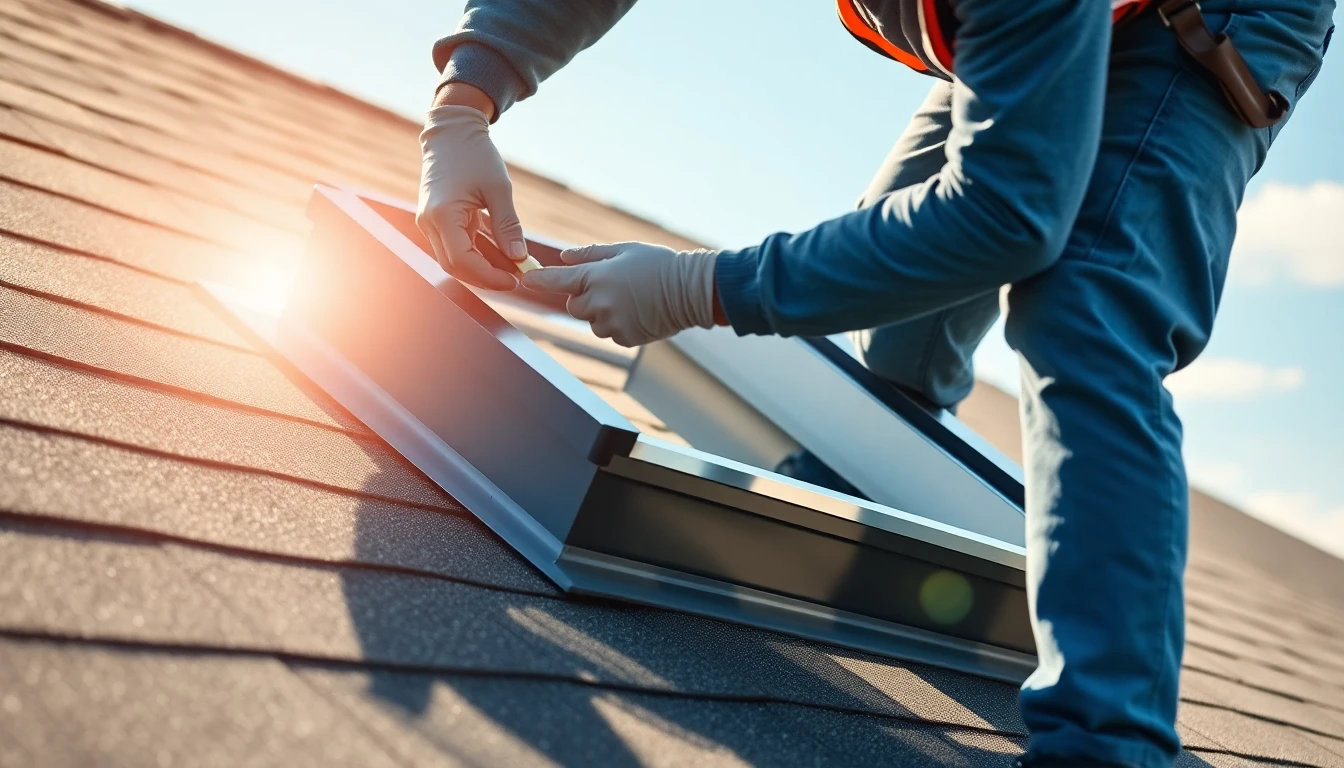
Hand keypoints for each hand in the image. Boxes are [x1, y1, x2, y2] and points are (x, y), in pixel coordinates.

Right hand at [416, 104, 526, 290]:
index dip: (488, 276)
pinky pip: (458, 244)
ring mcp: (431, 222)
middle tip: (516, 278)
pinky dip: (479, 252)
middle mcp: (429, 222)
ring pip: (456, 258)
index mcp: (441, 215)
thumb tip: (519, 257)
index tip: (514, 279)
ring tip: (514, 266)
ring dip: (484, 265)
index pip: (462, 261)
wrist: (452, 131)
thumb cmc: (475, 154)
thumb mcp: (498, 188)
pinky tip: (503, 254)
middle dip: (486, 276)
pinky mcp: (438, 219)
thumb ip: (508, 225)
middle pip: (455, 266)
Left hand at [521, 243, 718, 346]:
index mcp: (598, 276)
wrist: (690, 291)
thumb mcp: (624, 250)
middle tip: (611, 287)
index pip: (558, 280)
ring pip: (592, 322)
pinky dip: (619, 325)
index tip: (526, 280)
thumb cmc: (658, 264)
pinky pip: (611, 333)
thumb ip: (590, 255)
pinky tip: (639, 312)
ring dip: (602, 313)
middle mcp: (601, 302)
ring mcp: (612, 323)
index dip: (540, 280)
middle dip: (585, 298)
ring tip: (631, 300)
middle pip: (574, 306)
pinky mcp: (625, 338)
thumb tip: (564, 257)